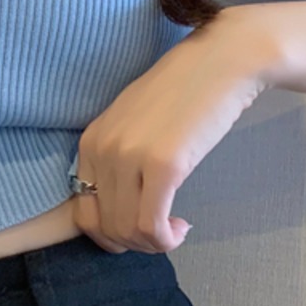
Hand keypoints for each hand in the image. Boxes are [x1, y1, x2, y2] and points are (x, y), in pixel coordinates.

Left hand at [70, 11, 271, 253]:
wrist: (221, 61)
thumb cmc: (184, 92)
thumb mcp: (133, 122)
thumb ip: (119, 158)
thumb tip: (118, 207)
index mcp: (90, 140)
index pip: (83, 212)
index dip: (111, 232)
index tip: (139, 227)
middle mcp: (102, 149)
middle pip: (105, 226)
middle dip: (134, 243)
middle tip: (161, 233)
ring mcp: (130, 157)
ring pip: (127, 231)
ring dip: (152, 244)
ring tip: (174, 229)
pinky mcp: (163, 164)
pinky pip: (151, 226)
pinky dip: (164, 240)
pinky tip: (181, 228)